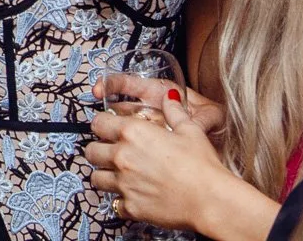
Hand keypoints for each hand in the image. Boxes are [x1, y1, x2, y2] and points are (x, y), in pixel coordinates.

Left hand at [86, 86, 235, 230]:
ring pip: (95, 177)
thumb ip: (174, 111)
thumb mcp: (190, 130)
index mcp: (132, 132)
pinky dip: (120, 200)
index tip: (108, 130)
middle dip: (99, 150)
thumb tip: (170, 97)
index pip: (97, 123)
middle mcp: (122, 156)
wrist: (211, 200)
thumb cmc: (202, 165)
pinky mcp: (130, 206)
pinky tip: (133, 195)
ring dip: (104, 175)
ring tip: (118, 175)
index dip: (102, 125)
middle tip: (111, 153)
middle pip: (91, 150)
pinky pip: (114, 202)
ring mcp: (123, 183)